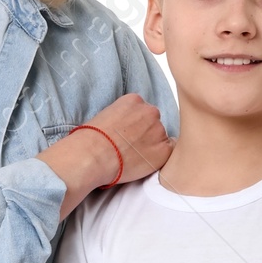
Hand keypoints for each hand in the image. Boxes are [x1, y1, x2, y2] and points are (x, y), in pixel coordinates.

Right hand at [42, 95, 172, 217]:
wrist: (93, 154)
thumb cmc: (92, 139)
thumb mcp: (106, 115)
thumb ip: (123, 117)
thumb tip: (126, 129)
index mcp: (134, 100)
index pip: (143, 111)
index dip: (136, 125)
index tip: (128, 135)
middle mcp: (150, 111)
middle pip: (154, 122)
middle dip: (146, 134)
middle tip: (131, 147)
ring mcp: (158, 130)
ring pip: (161, 138)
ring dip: (152, 146)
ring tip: (134, 157)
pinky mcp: (164, 150)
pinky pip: (170, 152)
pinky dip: (159, 158)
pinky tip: (144, 162)